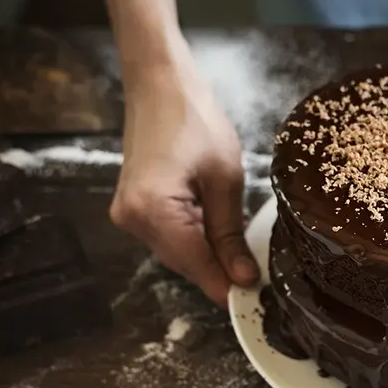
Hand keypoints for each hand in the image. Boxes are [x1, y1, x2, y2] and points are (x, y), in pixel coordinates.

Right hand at [110, 62, 257, 304]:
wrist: (160, 85)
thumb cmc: (196, 120)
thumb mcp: (225, 180)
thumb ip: (230, 234)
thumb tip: (244, 278)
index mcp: (153, 210)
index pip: (196, 264)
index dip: (227, 286)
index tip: (255, 302)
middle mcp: (132, 219)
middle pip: (185, 262)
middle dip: (221, 272)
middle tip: (260, 281)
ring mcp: (127, 215)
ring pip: (177, 252)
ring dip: (209, 256)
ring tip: (245, 257)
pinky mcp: (133, 207)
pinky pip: (169, 236)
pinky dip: (195, 240)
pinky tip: (220, 235)